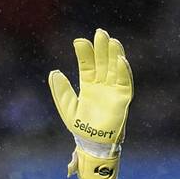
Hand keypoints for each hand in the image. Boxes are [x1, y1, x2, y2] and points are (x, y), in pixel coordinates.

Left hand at [48, 30, 132, 178]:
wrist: (92, 145)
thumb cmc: (81, 128)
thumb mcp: (67, 108)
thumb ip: (61, 91)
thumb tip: (54, 72)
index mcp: (88, 85)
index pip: (87, 64)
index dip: (84, 53)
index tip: (78, 42)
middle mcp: (102, 84)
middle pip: (103, 61)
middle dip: (101, 48)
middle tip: (99, 33)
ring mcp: (113, 90)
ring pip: (115, 67)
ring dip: (114, 54)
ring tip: (111, 40)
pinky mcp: (123, 98)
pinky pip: (125, 81)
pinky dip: (124, 70)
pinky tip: (120, 59)